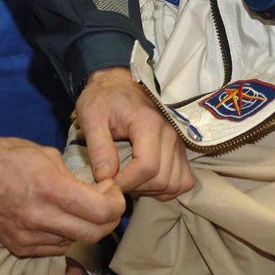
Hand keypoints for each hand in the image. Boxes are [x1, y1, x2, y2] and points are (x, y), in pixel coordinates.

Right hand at [0, 136, 123, 255]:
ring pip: (75, 241)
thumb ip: (74, 177)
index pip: (102, 211)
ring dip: (84, 227)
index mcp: (51, 189)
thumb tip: (96, 191)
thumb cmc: (10, 158)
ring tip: (76, 208)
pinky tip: (56, 219)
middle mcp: (41, 218)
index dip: (115, 202)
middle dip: (108, 219)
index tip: (111, 190)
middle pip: (95, 233)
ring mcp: (29, 237)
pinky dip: (64, 235)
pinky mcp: (20, 248)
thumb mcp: (48, 155)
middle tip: (105, 203)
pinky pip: (56, 248)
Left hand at [75, 67, 193, 199]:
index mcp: (148, 123)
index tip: (107, 182)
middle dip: (136, 187)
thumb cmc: (103, 99)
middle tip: (116, 180)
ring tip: (130, 179)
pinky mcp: (181, 150)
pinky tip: (146, 180)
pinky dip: (166, 188)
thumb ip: (98, 150)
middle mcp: (170, 133)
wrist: (117, 84)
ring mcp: (178, 142)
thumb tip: (106, 180)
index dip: (126, 182)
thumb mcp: (91, 118)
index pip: (147, 166)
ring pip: (174, 183)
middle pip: (161, 178)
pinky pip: (183, 181)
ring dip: (151, 190)